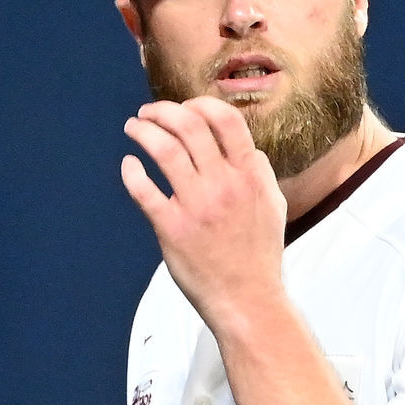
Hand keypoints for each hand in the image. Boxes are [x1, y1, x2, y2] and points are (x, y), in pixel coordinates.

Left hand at [121, 96, 287, 332]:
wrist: (248, 300)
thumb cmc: (259, 256)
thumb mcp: (274, 208)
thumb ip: (260, 174)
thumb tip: (247, 149)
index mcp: (249, 176)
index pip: (226, 120)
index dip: (201, 103)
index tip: (186, 107)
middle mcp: (224, 185)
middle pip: (188, 125)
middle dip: (162, 111)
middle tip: (148, 114)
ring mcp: (197, 206)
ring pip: (163, 149)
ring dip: (143, 131)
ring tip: (134, 128)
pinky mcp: (172, 228)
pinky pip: (143, 189)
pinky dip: (132, 171)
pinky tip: (129, 166)